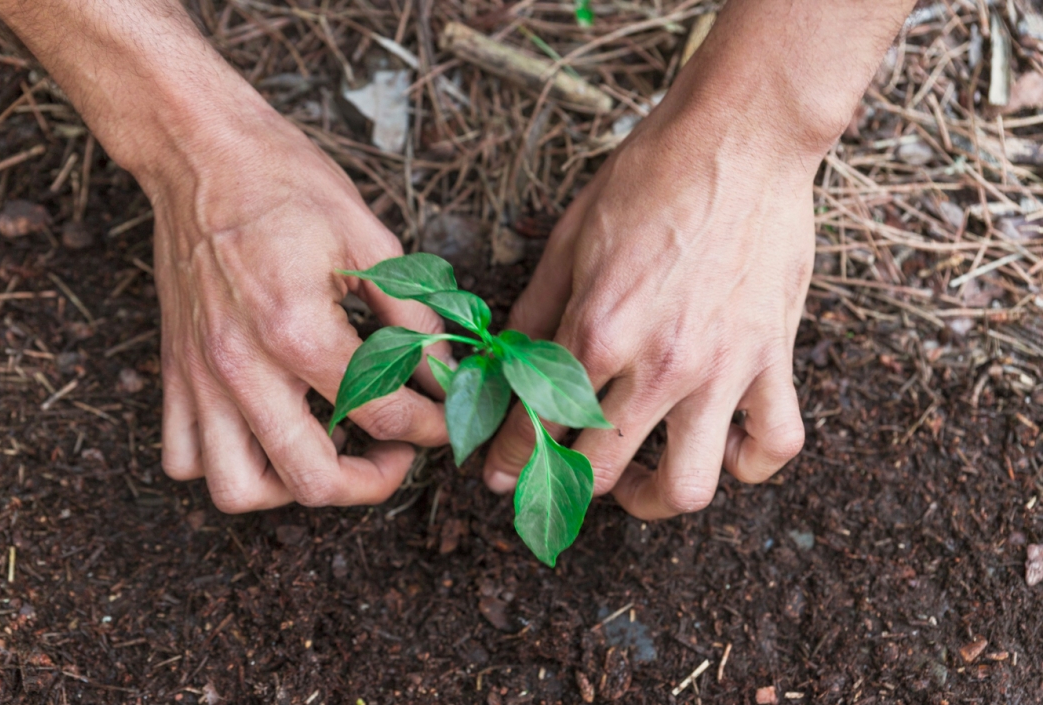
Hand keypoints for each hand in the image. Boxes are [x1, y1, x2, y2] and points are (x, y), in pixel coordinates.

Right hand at [152, 109, 448, 511]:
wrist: (198, 151)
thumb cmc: (283, 182)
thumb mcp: (368, 238)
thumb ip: (413, 315)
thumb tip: (446, 371)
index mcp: (297, 328)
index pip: (382, 412)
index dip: (432, 426)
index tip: (446, 421)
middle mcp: (242, 366)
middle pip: (313, 479)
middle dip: (374, 483)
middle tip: (398, 452)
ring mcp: (200, 376)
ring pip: (237, 489)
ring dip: (293, 487)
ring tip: (329, 449)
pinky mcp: (174, 372)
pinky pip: (186, 457)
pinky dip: (228, 466)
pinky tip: (269, 432)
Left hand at [482, 99, 815, 519]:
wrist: (740, 136)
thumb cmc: (650, 177)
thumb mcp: (571, 239)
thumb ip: (535, 312)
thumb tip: (502, 363)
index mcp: (598, 328)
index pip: (539, 423)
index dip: (509, 461)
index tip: (498, 477)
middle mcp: (659, 362)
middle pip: (603, 470)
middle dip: (567, 488)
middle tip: (560, 478)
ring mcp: (723, 367)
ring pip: (689, 486)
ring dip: (653, 500)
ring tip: (639, 482)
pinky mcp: (774, 358)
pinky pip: (774, 444)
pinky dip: (748, 462)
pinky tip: (721, 447)